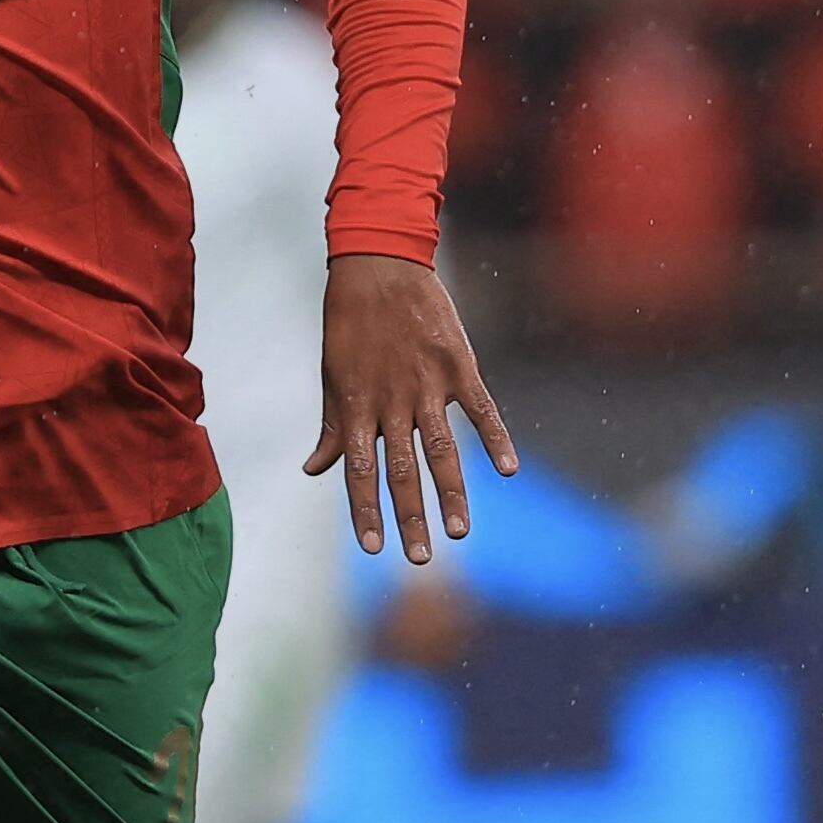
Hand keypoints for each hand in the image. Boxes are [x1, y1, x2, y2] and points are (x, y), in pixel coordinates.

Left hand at [308, 252, 518, 563]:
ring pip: (442, 449)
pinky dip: (496, 438)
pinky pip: (481, 408)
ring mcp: (428, 383)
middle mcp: (392, 400)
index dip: (365, 510)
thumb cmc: (349, 322)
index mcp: (357, 404)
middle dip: (410, 517)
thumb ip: (332, 426)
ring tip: (461, 532)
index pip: (361, 470)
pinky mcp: (459, 364)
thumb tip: (314, 469)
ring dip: (452, 493)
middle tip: (419, 559)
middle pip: (402, 469)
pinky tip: (508, 470)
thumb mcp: (332, 373)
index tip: (372, 548)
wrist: (378, 263)